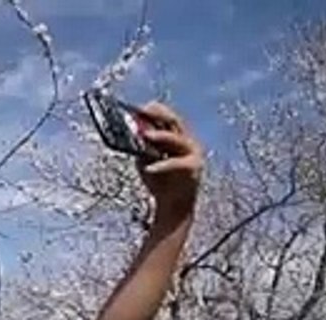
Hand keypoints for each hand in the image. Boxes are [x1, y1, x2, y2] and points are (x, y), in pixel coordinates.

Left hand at [135, 101, 203, 217]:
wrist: (173, 205)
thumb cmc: (160, 182)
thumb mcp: (146, 161)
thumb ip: (141, 147)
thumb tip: (131, 131)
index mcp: (176, 137)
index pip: (167, 117)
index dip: (155, 110)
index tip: (139, 107)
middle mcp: (186, 141)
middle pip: (174, 121)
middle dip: (159, 115)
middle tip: (143, 112)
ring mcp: (193, 153)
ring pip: (177, 139)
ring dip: (161, 136)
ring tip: (145, 135)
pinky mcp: (194, 167)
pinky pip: (175, 164)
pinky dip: (161, 165)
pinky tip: (149, 168)